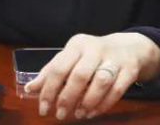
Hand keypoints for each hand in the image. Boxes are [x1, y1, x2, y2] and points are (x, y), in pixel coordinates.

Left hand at [24, 32, 159, 119]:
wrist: (128, 48)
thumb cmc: (92, 55)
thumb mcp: (71, 57)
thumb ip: (51, 72)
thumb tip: (30, 89)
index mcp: (77, 44)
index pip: (59, 67)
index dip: (49, 90)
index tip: (43, 109)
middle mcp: (95, 48)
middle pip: (80, 75)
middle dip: (68, 98)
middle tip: (61, 114)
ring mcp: (114, 58)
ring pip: (100, 81)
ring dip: (88, 102)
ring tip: (79, 114)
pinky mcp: (129, 70)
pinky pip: (117, 90)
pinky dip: (104, 104)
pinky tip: (93, 112)